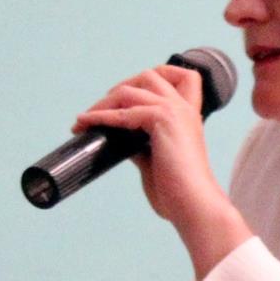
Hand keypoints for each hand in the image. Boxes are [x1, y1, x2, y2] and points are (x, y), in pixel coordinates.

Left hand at [75, 64, 252, 277]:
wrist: (194, 206)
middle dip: (121, 87)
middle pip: (150, 75)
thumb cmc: (178, 192)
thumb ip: (140, 145)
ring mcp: (174, 111)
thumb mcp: (155, 160)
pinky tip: (85, 124)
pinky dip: (100, 116)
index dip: (158, 75)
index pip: (182, 76)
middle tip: (99, 109)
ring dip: (103, 103)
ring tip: (84, 120)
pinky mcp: (163, 120)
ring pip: (131, 90)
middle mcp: (184, 108)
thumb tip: (118, 139)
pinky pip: (123, 111)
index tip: (131, 93)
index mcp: (189, 115)